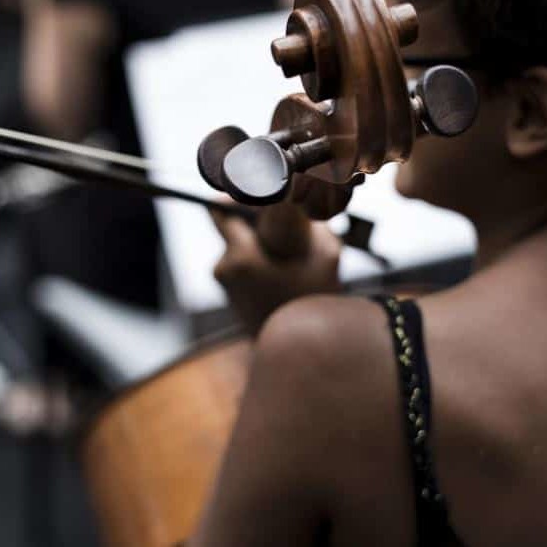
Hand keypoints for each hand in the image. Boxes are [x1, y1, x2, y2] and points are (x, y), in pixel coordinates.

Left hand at [210, 203, 341, 333]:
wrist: (302, 353)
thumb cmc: (316, 302)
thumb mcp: (326, 255)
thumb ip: (312, 222)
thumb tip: (302, 201)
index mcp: (241, 256)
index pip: (220, 209)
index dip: (238, 196)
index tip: (258, 193)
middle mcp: (225, 268)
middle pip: (229, 225)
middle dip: (252, 218)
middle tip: (278, 219)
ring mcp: (225, 282)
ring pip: (237, 244)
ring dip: (258, 241)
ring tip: (287, 253)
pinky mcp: (231, 294)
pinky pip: (241, 263)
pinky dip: (258, 260)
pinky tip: (282, 272)